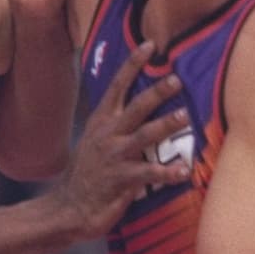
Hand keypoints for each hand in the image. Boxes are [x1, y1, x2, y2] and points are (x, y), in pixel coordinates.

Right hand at [51, 41, 191, 238]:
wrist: (69, 208)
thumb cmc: (89, 174)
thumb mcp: (96, 141)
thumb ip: (117, 124)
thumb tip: (141, 106)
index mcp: (101, 121)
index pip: (118, 85)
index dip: (133, 64)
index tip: (150, 45)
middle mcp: (107, 134)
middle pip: (135, 106)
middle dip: (156, 91)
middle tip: (176, 79)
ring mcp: (114, 157)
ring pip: (143, 135)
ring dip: (165, 125)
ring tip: (185, 116)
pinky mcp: (121, 180)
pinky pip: (148, 173)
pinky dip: (167, 172)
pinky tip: (184, 171)